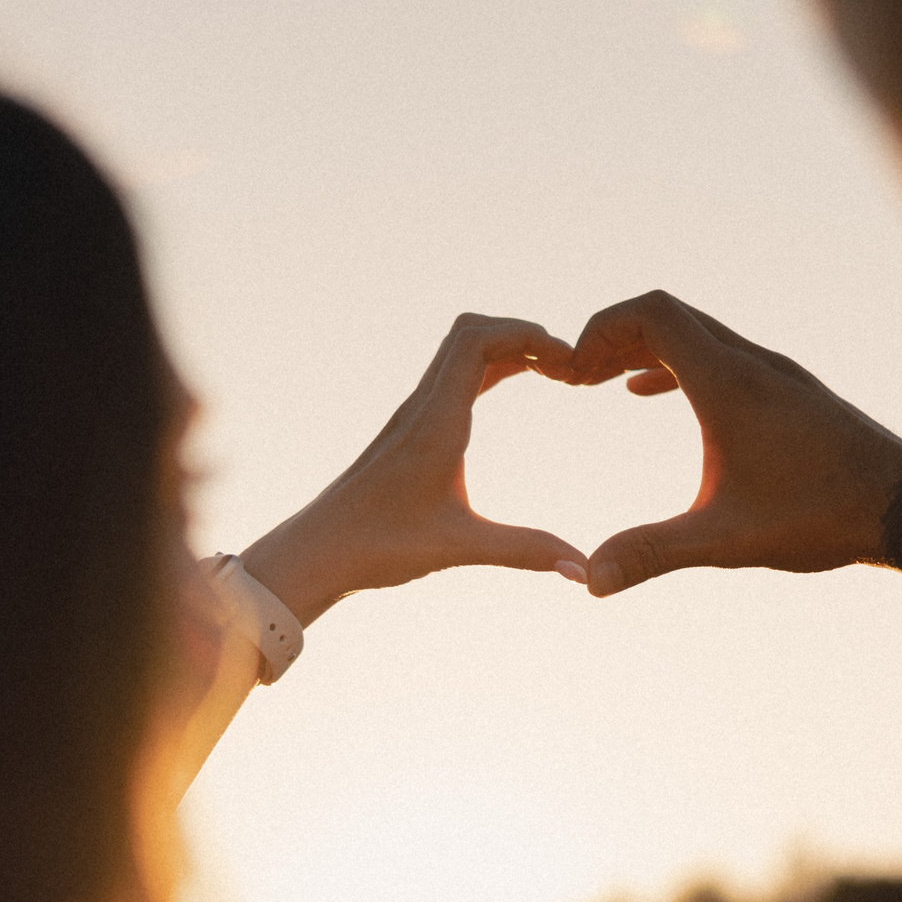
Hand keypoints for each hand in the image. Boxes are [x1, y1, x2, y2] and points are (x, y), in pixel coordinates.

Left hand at [240, 315, 587, 625]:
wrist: (318, 551)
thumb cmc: (379, 547)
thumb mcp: (459, 547)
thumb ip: (525, 551)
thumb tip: (583, 571)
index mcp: (435, 423)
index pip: (477, 342)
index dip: (527, 336)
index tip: (569, 362)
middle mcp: (422, 407)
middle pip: (470, 330)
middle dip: (524, 334)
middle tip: (569, 365)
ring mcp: (414, 414)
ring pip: (460, 348)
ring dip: (507, 345)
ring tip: (554, 370)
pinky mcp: (411, 427)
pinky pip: (454, 374)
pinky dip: (490, 365)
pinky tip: (516, 380)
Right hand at [560, 290, 901, 596]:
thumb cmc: (822, 516)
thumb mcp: (728, 540)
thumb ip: (654, 553)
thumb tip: (590, 581)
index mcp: (730, 384)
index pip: (653, 313)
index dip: (602, 329)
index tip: (573, 373)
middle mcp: (752, 364)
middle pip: (669, 316)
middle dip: (613, 338)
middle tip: (576, 379)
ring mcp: (775, 374)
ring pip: (695, 334)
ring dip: (643, 350)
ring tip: (602, 382)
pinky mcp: (788, 391)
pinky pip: (718, 356)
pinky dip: (674, 365)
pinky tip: (650, 397)